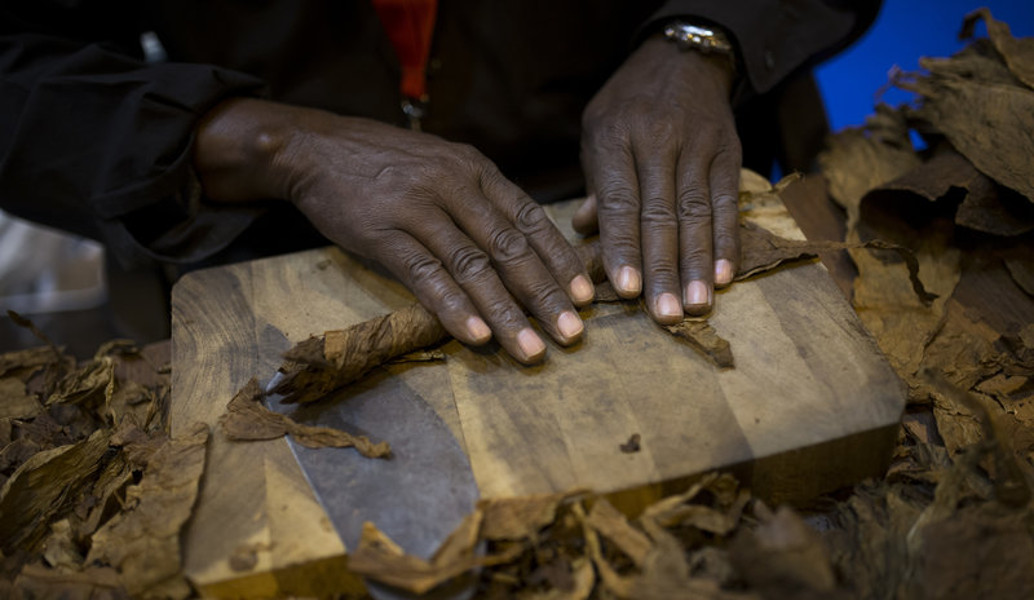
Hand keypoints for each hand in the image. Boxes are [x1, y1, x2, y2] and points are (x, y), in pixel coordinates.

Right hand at [194, 99, 593, 363]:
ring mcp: (418, 207)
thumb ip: (480, 201)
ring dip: (506, 312)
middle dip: (545, 295)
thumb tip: (524, 249)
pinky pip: (425, 274)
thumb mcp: (443, 166)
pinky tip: (475, 336)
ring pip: (473, 266)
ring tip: (532, 349)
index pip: (531, 217)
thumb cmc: (385, 165)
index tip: (586, 295)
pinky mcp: (382, 231)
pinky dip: (453, 307)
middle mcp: (454, 185)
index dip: (560, 260)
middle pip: (510, 247)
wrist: (315, 147)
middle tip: (572, 334)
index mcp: (476, 170)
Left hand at [577, 36, 740, 321]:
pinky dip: (726, 241)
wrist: (682, 57)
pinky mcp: (728, 152)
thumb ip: (595, 182)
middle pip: (660, 214)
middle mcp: (657, 140)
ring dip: (697, 265)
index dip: (623, 247)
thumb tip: (583, 231)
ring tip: (695, 306)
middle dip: (662, 268)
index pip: (620, 200)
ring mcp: (697, 145)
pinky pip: (727, 203)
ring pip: (696, 213)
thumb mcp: (597, 131)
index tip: (627, 289)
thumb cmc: (628, 104)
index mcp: (615, 136)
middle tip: (663, 314)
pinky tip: (723, 276)